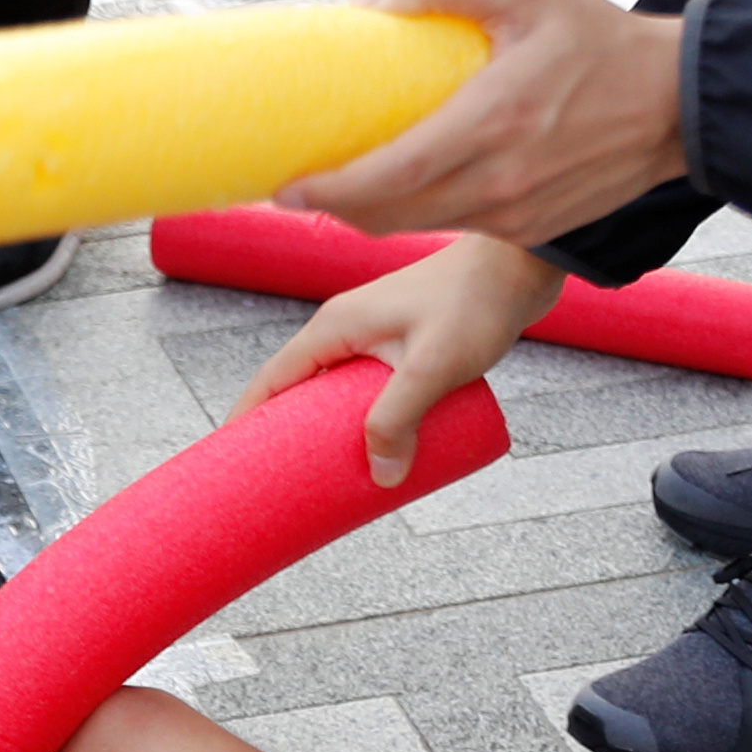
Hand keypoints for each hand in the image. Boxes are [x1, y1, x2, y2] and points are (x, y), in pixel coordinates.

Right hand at [231, 232, 557, 488]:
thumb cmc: (476, 304)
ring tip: (332, 477)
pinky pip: (368, 389)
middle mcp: (347, 327)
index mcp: (335, 326)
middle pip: (301, 389)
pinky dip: (363, 419)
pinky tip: (378, 447)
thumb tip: (382, 476)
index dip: (249, 421)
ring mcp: (376, 335)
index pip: (273, 378)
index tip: (232, 462)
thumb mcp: (432, 367)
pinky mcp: (405, 344)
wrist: (520, 265)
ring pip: (337, 392)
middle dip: (288, 436)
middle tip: (284, 486)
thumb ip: (399, 418)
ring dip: (330, 431)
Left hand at [284, 0, 688, 249]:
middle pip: (389, 214)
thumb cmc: (600, 42)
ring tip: (334, 186)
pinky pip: (455, 226)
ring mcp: (516, 215)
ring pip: (417, 226)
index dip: (329, 188)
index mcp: (493, 124)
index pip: (389, 176)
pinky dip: (416, 213)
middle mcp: (500, 182)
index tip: (284, 183)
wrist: (679, 103)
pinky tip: (399, 188)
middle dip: (332, 206)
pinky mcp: (531, 229)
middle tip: (292, 184)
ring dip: (369, 213)